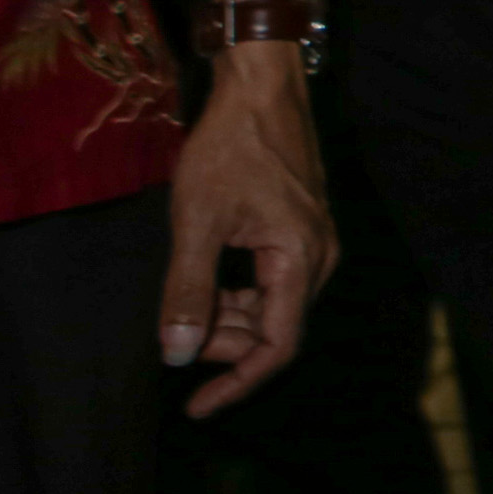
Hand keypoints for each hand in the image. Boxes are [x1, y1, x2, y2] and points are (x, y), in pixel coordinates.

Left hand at [159, 47, 333, 416]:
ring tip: (183, 306)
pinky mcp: (300, 227)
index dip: (237, 382)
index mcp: (302, 260)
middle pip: (274, 328)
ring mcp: (313, 241)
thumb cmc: (230, 147)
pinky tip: (205, 279)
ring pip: (271, 304)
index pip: (277, 345)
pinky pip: (271, 279)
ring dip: (228, 317)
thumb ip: (189, 290)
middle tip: (174, 334)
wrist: (260, 86)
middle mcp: (319, 258)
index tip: (196, 406)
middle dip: (223, 343)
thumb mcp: (198, 220)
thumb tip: (177, 354)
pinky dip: (236, 292)